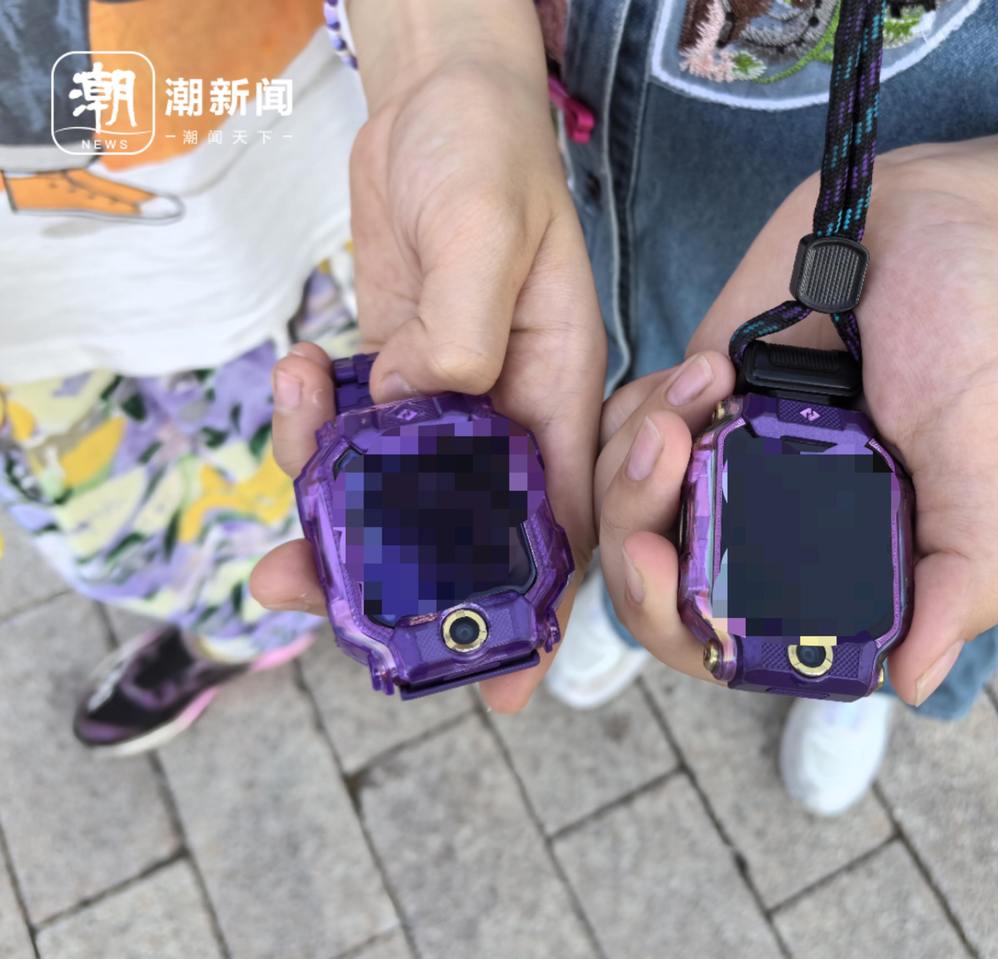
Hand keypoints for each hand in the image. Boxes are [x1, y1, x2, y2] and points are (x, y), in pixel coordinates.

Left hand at [250, 10, 604, 711]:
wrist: (434, 102)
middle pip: (470, 526)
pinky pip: (353, 439)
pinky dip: (313, 432)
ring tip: (274, 526)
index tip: (504, 680)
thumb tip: (416, 413)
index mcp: (562, 389)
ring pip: (398, 494)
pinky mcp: (398, 375)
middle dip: (397, 577)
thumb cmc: (486, 152)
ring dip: (331, 514)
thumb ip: (464, 326)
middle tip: (314, 600)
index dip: (539, 605)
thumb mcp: (487, 228)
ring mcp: (451, 397)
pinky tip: (298, 374)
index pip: (564, 517)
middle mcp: (511, 408)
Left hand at [594, 149, 997, 705]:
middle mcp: (777, 532)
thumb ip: (967, 571)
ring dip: (633, 459)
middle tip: (660, 454)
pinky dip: (637, 410)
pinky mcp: (697, 405)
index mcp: (843, 571)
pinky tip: (698, 372)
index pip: (736, 644)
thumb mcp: (992, 459)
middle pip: (657, 580)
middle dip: (634, 526)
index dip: (677, 622)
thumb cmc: (980, 338)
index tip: (654, 559)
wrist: (936, 218)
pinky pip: (624, 435)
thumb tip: (913, 680)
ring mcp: (729, 467)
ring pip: (627, 507)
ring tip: (695, 390)